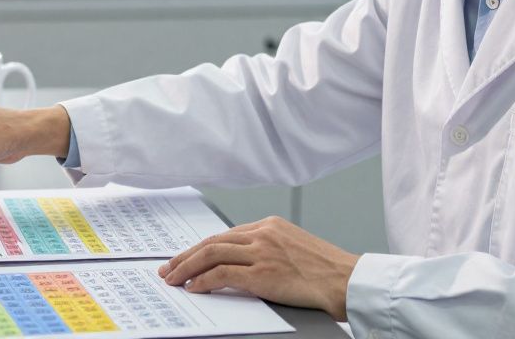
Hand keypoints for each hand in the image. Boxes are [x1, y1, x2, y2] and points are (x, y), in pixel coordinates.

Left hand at [158, 216, 357, 319]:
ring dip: (187, 268)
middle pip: (212, 241)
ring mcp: (262, 252)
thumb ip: (267, 250)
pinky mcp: (262, 273)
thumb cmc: (325, 270)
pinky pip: (222, 274)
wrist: (347, 280)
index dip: (200, 248)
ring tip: (173, 279)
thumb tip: (240, 265)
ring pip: (211, 254)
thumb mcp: (294, 248)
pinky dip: (202, 281)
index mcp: (269, 225)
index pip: (224, 235)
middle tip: (167, 268)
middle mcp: (263, 233)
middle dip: (185, 256)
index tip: (185, 258)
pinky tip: (193, 288)